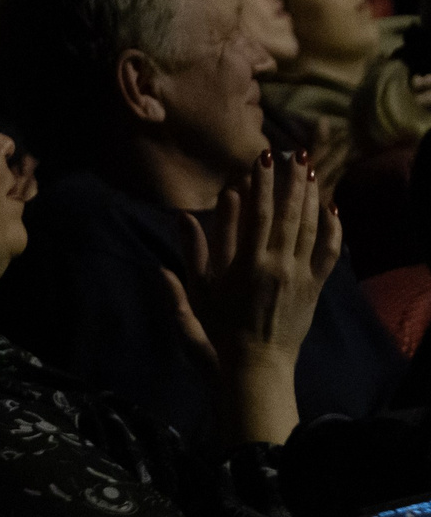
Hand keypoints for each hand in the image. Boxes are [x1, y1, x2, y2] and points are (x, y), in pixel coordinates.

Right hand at [166, 151, 339, 377]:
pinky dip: (333, 229)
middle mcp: (277, 264)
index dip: (260, 184)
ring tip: (309, 172)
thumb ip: (193, 251)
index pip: (256, 213)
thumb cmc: (220, 327)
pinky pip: (330, 252)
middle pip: (288, 213)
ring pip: (310, 226)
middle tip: (294, 153)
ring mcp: (300, 274)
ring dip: (310, 196)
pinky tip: (331, 209)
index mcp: (247, 263)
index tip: (262, 159)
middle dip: (290, 181)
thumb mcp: (198, 290)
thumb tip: (182, 217)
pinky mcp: (315, 285)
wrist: (256, 363)